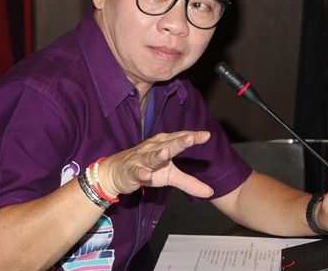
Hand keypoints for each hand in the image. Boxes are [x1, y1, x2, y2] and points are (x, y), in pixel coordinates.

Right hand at [98, 130, 213, 198]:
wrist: (117, 173)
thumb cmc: (147, 169)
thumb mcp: (170, 176)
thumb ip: (189, 182)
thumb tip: (210, 192)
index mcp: (164, 145)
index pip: (180, 139)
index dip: (193, 137)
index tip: (206, 135)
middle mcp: (153, 148)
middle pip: (168, 144)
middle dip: (179, 141)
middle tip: (191, 138)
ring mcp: (141, 159)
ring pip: (151, 157)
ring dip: (158, 155)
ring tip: (166, 153)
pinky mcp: (131, 171)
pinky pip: (137, 172)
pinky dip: (141, 173)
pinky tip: (146, 175)